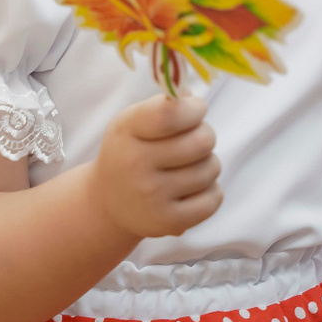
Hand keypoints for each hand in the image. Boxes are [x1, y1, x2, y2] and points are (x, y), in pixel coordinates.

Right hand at [89, 94, 221, 239]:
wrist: (107, 202)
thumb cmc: (129, 151)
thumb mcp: (133, 122)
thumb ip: (165, 105)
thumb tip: (193, 98)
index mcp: (126, 131)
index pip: (170, 115)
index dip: (194, 109)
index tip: (197, 109)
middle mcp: (135, 164)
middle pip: (201, 141)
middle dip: (206, 135)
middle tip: (194, 140)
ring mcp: (151, 196)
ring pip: (211, 168)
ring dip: (208, 163)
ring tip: (190, 166)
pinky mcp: (168, 222)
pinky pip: (213, 199)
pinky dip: (211, 191)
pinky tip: (193, 189)